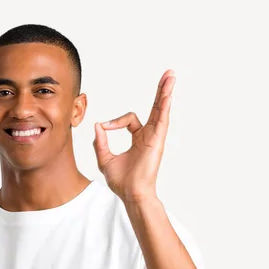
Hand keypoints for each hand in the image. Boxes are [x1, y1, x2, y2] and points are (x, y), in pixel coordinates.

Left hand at [92, 69, 175, 203]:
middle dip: (160, 91)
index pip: (129, 120)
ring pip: (160, 109)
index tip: (104, 129)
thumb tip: (98, 126)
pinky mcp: (157, 139)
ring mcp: (155, 136)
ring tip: (170, 75)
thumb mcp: (105, 160)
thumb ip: (101, 143)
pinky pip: (161, 117)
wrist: (131, 193)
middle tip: (167, 75)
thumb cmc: (121, 181)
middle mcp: (149, 136)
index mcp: (138, 139)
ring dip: (165, 91)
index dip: (115, 122)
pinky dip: (164, 103)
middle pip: (155, 108)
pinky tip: (168, 90)